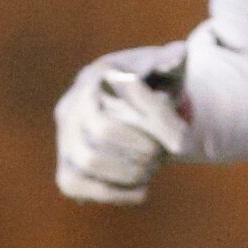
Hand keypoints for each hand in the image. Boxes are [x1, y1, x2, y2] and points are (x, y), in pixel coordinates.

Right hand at [56, 46, 191, 203]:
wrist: (139, 110)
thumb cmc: (159, 84)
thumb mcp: (170, 67)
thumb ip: (174, 59)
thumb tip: (178, 55)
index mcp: (97, 75)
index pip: (123, 99)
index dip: (157, 123)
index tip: (183, 143)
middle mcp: (71, 105)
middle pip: (103, 132)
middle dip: (143, 148)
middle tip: (166, 156)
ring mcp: (63, 138)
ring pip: (87, 161)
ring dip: (129, 171)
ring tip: (154, 169)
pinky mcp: (64, 168)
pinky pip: (76, 185)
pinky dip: (112, 193)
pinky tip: (142, 192)